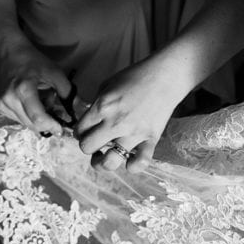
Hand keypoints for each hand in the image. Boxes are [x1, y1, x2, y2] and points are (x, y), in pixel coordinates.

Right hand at [0, 42, 72, 136]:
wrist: (9, 53)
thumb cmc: (32, 60)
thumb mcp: (54, 72)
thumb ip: (68, 92)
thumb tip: (80, 108)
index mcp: (23, 89)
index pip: (38, 117)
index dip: (51, 126)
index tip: (61, 129)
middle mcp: (10, 99)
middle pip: (31, 124)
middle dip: (46, 123)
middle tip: (54, 111)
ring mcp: (2, 103)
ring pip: (25, 123)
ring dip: (37, 119)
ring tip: (42, 101)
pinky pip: (18, 119)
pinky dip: (28, 116)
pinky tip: (32, 102)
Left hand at [75, 56, 187, 171]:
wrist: (165, 77)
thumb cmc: (134, 77)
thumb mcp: (107, 85)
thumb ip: (95, 104)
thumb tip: (88, 121)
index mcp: (102, 106)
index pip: (78, 130)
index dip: (80, 132)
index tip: (87, 131)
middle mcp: (115, 122)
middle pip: (87, 148)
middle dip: (88, 147)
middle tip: (96, 141)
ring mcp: (134, 133)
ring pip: (109, 162)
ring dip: (104, 162)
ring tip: (106, 156)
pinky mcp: (151, 139)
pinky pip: (140, 163)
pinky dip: (132, 166)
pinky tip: (129, 160)